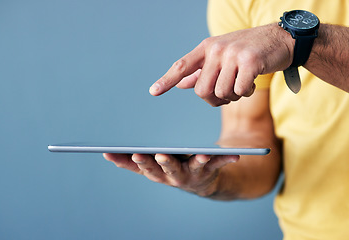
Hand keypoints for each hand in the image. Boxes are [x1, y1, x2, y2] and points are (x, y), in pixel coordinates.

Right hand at [103, 153, 238, 196]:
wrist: (203, 183)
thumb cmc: (174, 168)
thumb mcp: (154, 166)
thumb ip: (134, 161)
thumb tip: (108, 154)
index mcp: (158, 173)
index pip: (139, 168)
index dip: (125, 163)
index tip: (111, 152)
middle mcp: (172, 177)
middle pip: (162, 170)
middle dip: (153, 163)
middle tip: (146, 154)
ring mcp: (191, 175)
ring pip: (191, 169)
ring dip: (194, 162)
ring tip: (199, 156)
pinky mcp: (208, 171)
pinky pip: (218, 164)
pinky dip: (225, 160)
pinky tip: (235, 155)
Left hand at [150, 23, 293, 106]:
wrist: (279, 39)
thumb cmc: (246, 51)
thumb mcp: (221, 58)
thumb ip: (201, 71)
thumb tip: (181, 84)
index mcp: (207, 48)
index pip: (182, 65)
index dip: (167, 80)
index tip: (153, 92)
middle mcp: (216, 49)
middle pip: (201, 90)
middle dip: (213, 99)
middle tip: (226, 94)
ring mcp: (233, 54)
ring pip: (221, 93)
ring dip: (232, 96)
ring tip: (241, 84)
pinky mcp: (250, 61)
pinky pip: (239, 91)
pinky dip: (246, 92)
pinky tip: (252, 82)